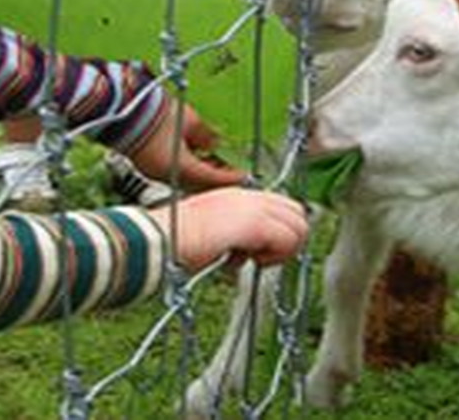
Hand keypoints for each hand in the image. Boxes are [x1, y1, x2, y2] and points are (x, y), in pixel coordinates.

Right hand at [124, 99, 244, 190]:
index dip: (230, 177)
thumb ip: (207, 135)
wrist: (121, 105)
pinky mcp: (146, 164)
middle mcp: (165, 176)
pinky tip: (194, 156)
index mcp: (178, 168)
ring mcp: (153, 171)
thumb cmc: (152, 112)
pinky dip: (187, 167)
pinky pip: (172, 172)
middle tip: (231, 169)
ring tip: (215, 160)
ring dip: (201, 172)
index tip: (244, 175)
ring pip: (185, 179)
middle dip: (216, 177)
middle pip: (198, 184)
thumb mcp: (189, 120)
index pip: (211, 179)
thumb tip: (217, 142)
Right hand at [164, 188, 308, 268]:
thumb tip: (256, 250)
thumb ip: (238, 234)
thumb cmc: (176, 240)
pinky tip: (249, 261)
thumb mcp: (214, 231)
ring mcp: (252, 207)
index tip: (262, 252)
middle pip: (298, 212)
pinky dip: (275, 257)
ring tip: (255, 260)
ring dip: (282, 250)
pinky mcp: (254, 223)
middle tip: (263, 257)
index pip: (283, 205)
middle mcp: (247, 196)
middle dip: (288, 240)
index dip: (280, 232)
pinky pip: (288, 240)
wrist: (160, 239)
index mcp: (237, 196)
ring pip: (299, 226)